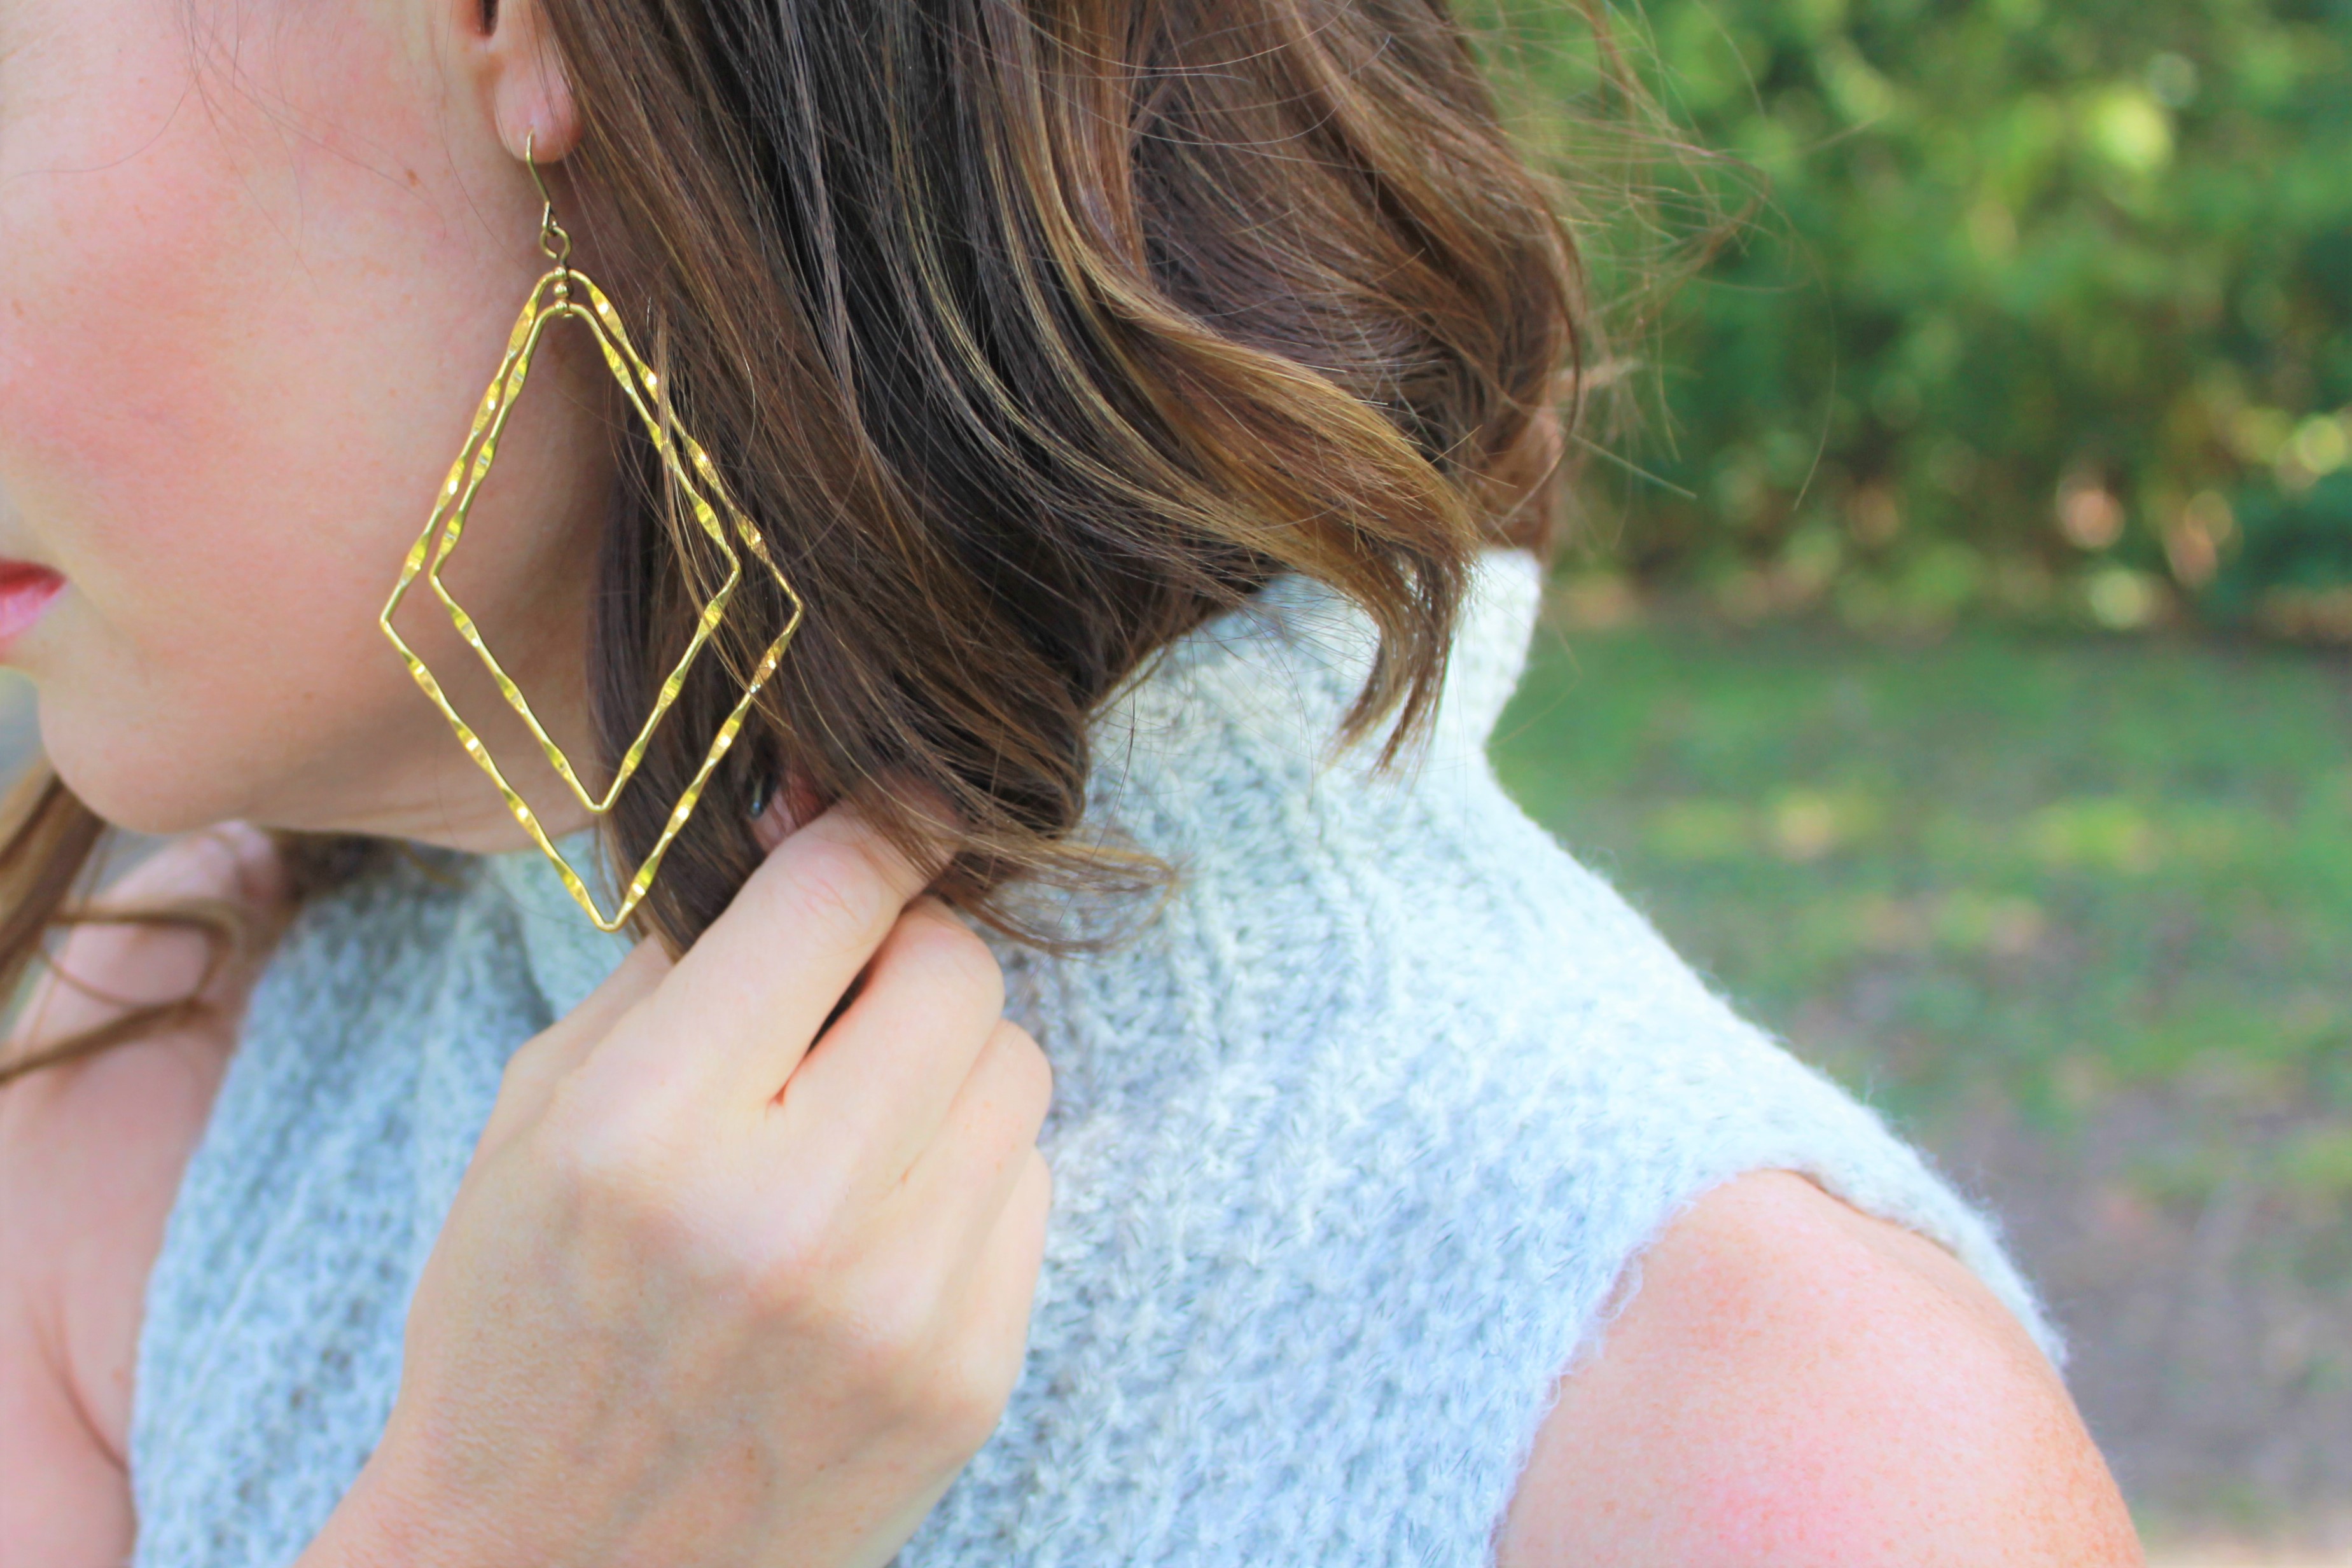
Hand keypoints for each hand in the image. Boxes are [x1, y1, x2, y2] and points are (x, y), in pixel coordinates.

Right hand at [321, 805, 1052, 1567]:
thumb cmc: (524, 1315)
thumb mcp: (545, 1111)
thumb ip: (688, 956)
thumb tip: (816, 807)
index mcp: (647, 1129)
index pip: (834, 894)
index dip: (877, 823)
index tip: (902, 802)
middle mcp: (785, 1216)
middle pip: (955, 972)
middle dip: (907, 956)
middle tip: (846, 999)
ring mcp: (896, 1309)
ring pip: (1016, 1069)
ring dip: (946, 1066)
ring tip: (852, 1127)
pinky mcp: (968, 1379)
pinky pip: (1030, 1185)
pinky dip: (966, 1175)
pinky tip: (878, 1226)